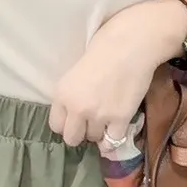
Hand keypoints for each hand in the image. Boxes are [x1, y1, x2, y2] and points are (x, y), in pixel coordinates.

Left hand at [49, 0, 182, 148]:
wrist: (131, 44)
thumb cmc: (103, 47)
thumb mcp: (75, 71)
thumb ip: (71, 94)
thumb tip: (75, 113)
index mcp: (61, 93)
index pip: (55, 126)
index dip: (66, 124)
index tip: (75, 119)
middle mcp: (76, 108)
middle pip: (72, 138)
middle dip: (81, 132)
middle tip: (91, 122)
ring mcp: (99, 115)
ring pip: (94, 139)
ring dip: (100, 132)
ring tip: (107, 118)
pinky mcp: (120, 119)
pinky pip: (113, 142)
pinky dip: (114, 139)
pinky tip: (115, 130)